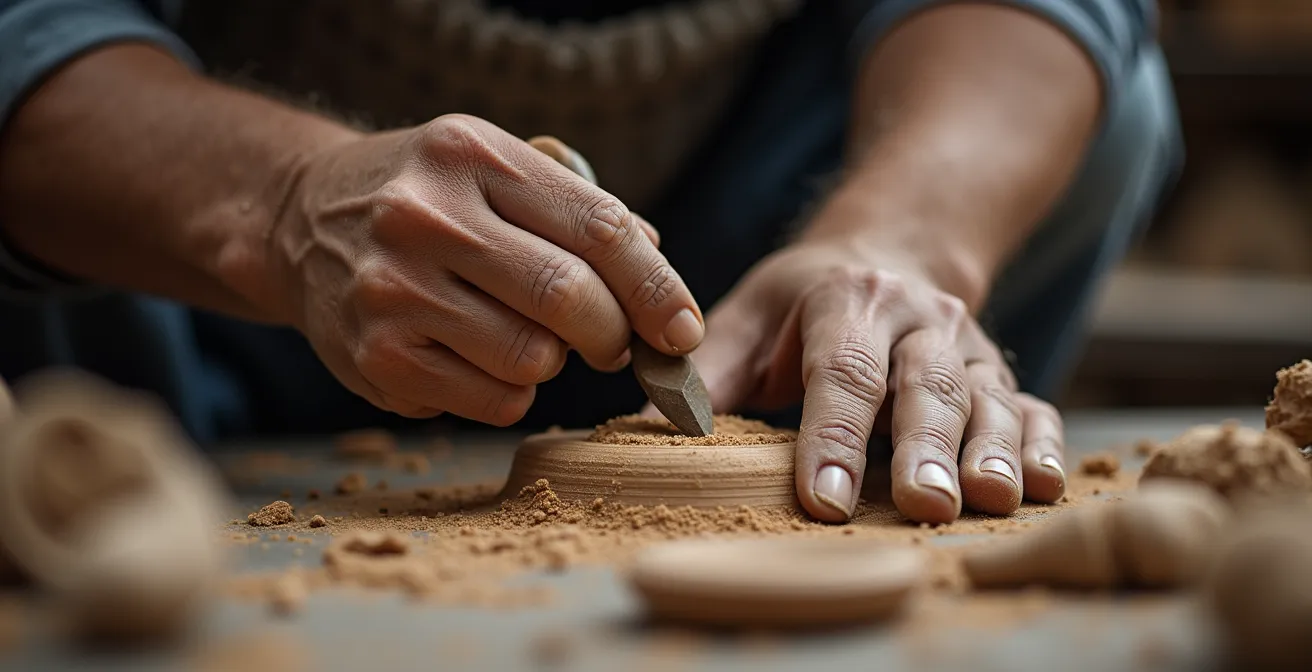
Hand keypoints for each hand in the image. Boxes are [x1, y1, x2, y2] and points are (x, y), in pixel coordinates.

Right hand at [263, 115, 703, 422]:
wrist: (302, 222)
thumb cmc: (429, 198)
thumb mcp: (494, 169)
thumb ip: (579, 210)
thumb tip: (661, 274)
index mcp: (472, 157)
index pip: (598, 227)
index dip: (657, 288)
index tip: (683, 329)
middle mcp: (426, 218)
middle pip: (568, 299)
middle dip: (613, 334)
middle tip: (613, 342)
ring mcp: (394, 291)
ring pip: (533, 360)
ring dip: (553, 361)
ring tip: (527, 336)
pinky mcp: (376, 359)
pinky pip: (492, 403)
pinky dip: (510, 392)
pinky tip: (481, 358)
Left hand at [688, 242, 1065, 523]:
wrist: (892, 251)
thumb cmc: (805, 301)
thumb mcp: (750, 314)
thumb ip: (708, 371)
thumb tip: (646, 429)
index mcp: (848, 300)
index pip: (840, 370)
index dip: (831, 435)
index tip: (821, 497)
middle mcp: (918, 319)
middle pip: (926, 385)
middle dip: (925, 447)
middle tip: (922, 504)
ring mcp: (968, 348)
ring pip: (987, 398)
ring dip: (992, 451)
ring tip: (991, 501)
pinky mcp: (1001, 375)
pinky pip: (1033, 406)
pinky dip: (1044, 445)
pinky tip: (1044, 486)